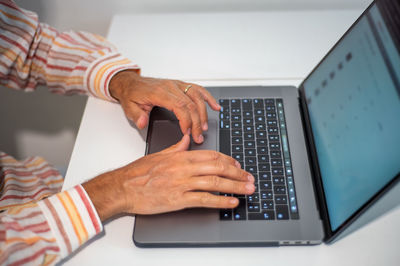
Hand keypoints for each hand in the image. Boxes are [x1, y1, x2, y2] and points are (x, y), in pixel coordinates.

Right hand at [83, 135, 254, 220]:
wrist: (123, 187)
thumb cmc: (138, 172)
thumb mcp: (159, 154)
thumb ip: (176, 147)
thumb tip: (187, 139)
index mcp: (180, 156)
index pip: (212, 155)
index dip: (229, 160)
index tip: (238, 166)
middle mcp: (184, 168)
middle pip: (218, 167)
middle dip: (237, 173)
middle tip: (250, 178)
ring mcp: (182, 184)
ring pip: (215, 182)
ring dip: (235, 186)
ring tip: (248, 190)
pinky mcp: (178, 199)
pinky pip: (204, 199)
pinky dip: (221, 201)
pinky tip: (231, 202)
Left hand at [109, 70, 220, 143]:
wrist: (131, 83)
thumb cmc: (132, 95)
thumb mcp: (129, 107)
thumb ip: (137, 116)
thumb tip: (142, 123)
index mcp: (160, 92)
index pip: (179, 106)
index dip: (186, 120)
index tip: (187, 132)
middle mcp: (171, 87)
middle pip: (191, 104)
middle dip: (197, 122)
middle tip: (198, 136)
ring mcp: (177, 85)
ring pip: (197, 97)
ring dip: (204, 113)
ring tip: (205, 127)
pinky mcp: (181, 85)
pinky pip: (198, 89)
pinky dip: (208, 98)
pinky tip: (215, 106)